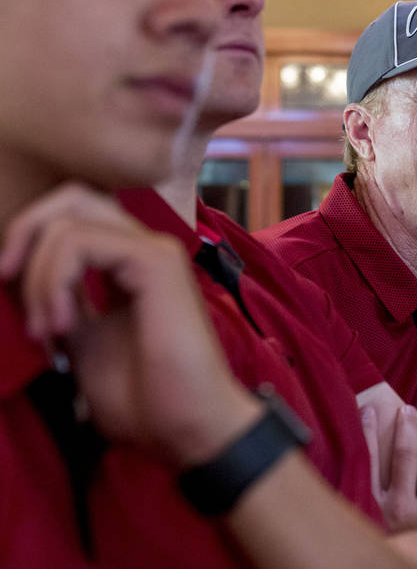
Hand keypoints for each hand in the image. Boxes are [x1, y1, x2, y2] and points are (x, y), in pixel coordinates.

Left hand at [0, 183, 258, 464]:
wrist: (189, 428)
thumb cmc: (146, 398)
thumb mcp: (83, 344)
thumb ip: (63, 305)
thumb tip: (17, 282)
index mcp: (128, 265)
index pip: (73, 217)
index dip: (29, 240)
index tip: (6, 290)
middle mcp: (145, 248)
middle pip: (73, 197)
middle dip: (25, 233)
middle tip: (6, 280)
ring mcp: (155, 252)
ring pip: (70, 220)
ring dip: (38, 275)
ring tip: (44, 329)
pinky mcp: (157, 264)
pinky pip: (83, 242)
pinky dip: (55, 281)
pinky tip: (61, 325)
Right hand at [361, 404, 416, 531]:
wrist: (399, 567)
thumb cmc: (384, 540)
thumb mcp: (366, 514)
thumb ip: (366, 484)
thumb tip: (359, 452)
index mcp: (375, 505)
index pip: (369, 458)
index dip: (370, 430)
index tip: (371, 410)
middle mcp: (400, 509)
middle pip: (405, 456)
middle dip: (406, 428)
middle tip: (407, 412)